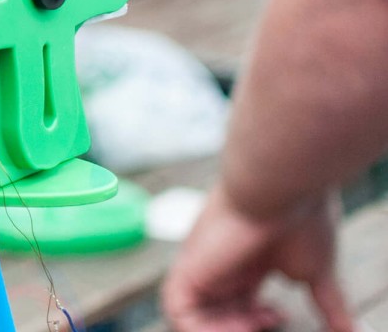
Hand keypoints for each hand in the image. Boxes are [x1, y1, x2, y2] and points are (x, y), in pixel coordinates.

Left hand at [161, 184, 350, 331]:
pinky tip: (239, 327)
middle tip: (271, 317)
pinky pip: (178, 310)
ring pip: (192, 314)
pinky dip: (200, 331)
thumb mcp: (316, 274)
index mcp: (245, 262)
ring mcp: (203, 265)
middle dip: (241, 326)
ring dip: (221, 330)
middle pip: (216, 309)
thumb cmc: (300, 220)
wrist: (279, 189)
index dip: (256, 319)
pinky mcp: (189, 268)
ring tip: (253, 324)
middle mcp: (220, 264)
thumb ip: (329, 306)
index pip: (238, 301)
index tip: (283, 314)